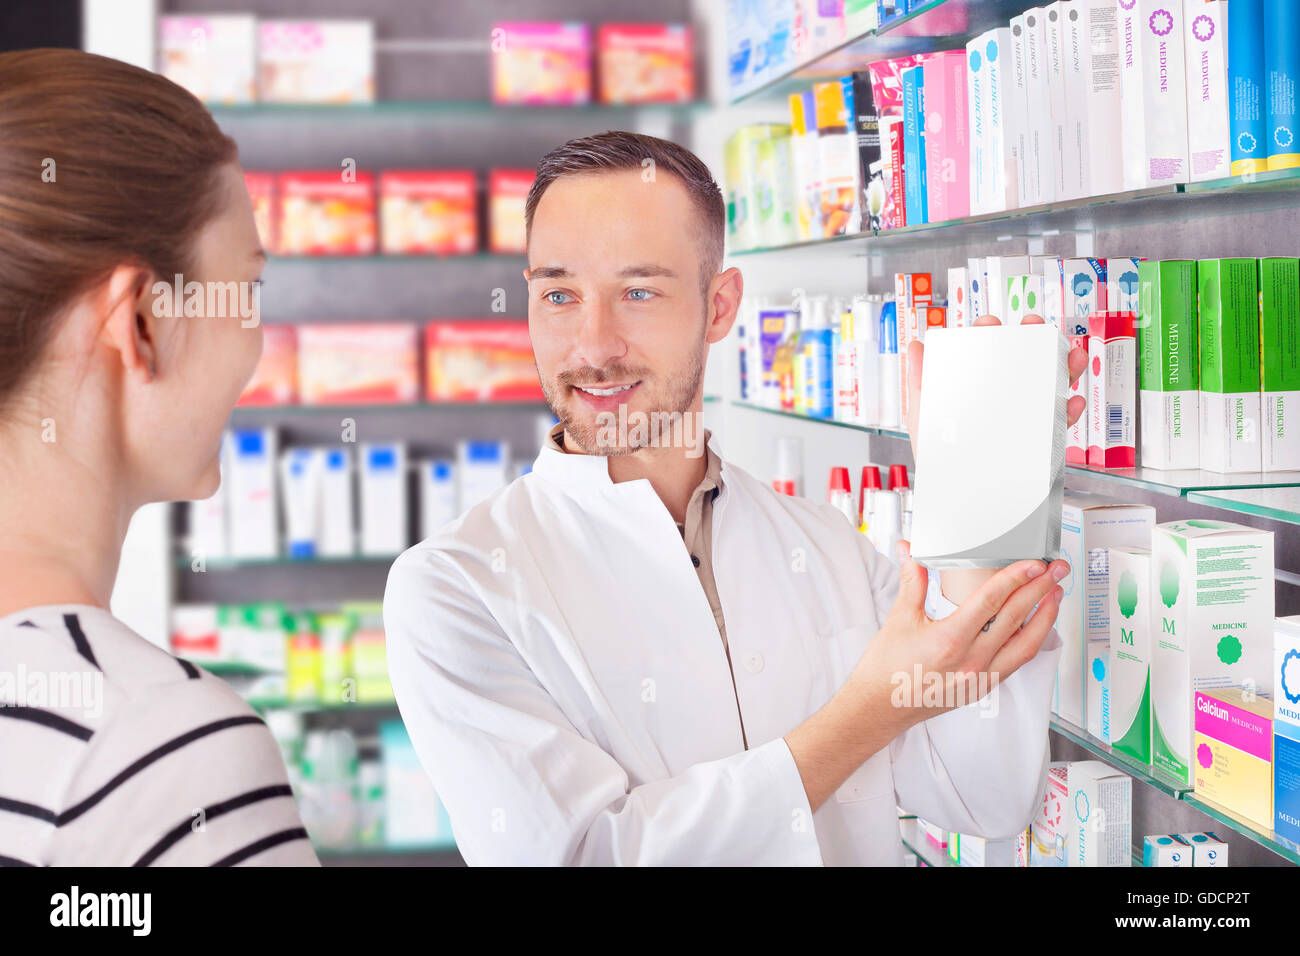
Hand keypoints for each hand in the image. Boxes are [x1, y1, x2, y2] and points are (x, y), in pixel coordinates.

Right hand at [848, 541, 1066, 727]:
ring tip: (1056, 593)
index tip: (1032, 563)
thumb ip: (913, 581)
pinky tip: (1038, 625)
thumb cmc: (886, 668)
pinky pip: (1017, 661)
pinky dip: (1033, 640)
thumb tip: (912, 551)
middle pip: (1015, 618)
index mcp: (950, 640)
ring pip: (1026, 644)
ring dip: (1045, 616)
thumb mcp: (899, 618)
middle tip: (1056, 569)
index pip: (991, 601)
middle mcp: (971, 661)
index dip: (1014, 578)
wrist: (880, 707)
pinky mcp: (983, 686)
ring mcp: (981, 677)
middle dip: (1040, 590)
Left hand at [905, 312, 1087, 464]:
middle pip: (1023, 364)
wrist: (959, 504)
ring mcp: (1022, 421)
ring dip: (1064, 368)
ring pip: (1049, 387)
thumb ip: (919, 383)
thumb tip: (916, 345)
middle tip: (1034, 326)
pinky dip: (1068, 412)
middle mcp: (1002, 402)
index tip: (991, 323)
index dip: (992, 335)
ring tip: (1072, 355)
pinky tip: (1072, 402)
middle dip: (1033, 341)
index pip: (987, 355)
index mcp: (977, 391)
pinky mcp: (1037, 444)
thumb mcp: (924, 419)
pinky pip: (1057, 425)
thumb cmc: (938, 460)